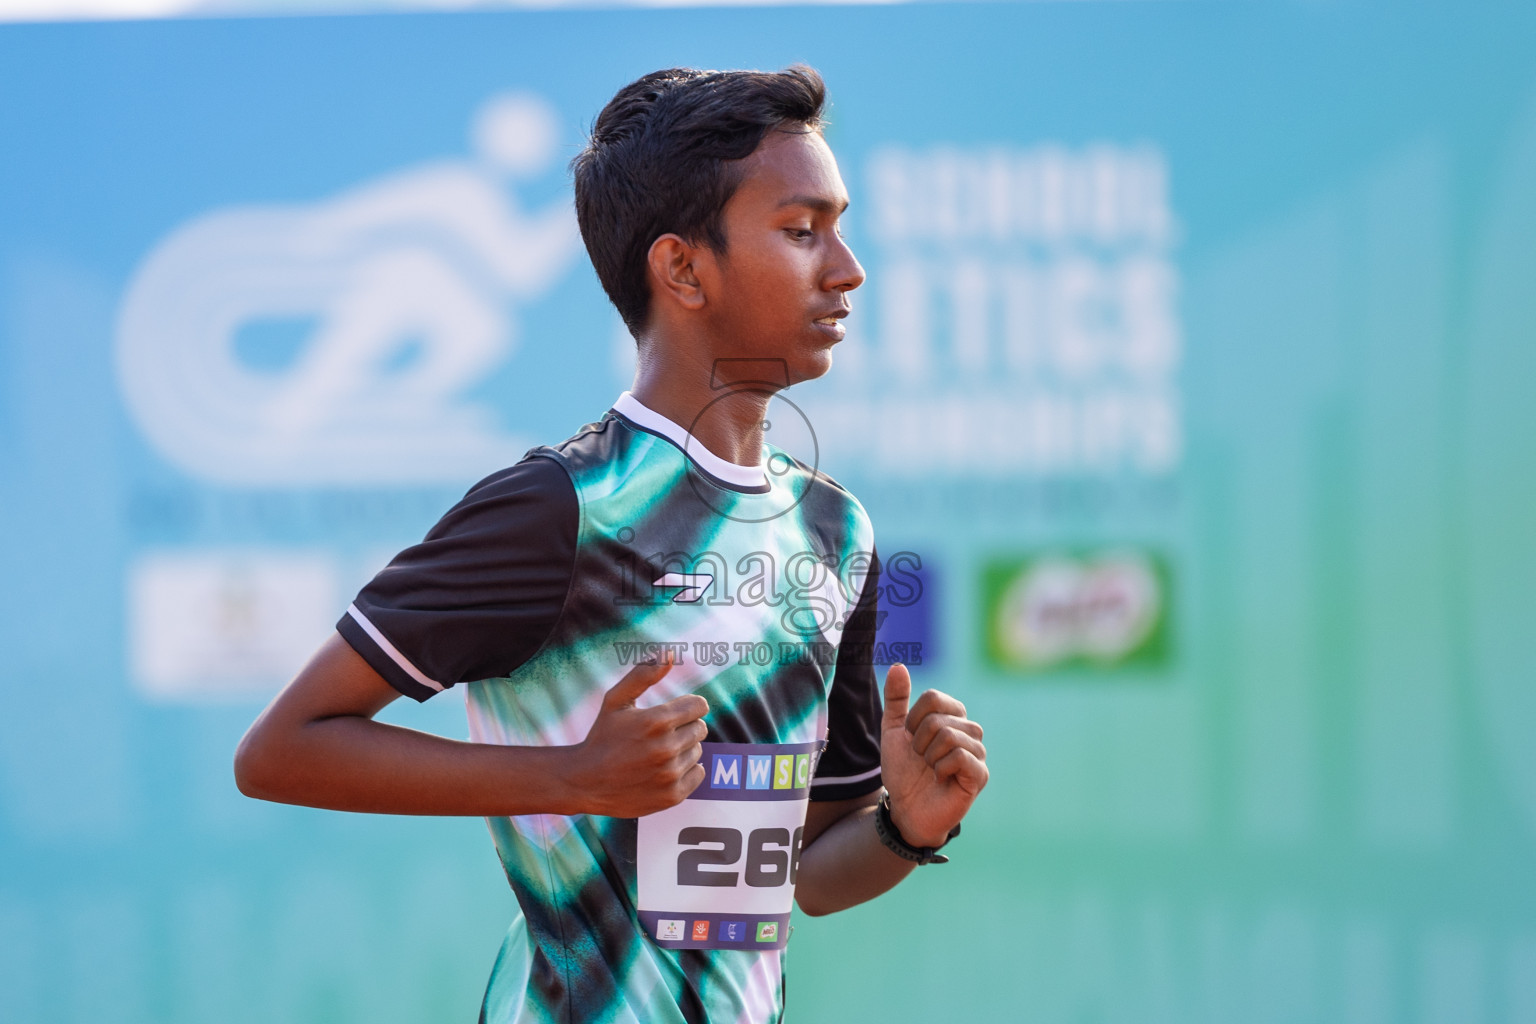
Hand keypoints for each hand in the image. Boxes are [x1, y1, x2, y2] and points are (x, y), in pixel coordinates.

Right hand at [566, 655, 708, 817]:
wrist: (584, 782)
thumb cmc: (602, 737)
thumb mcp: (616, 700)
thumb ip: (644, 674)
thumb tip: (670, 653)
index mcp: (656, 721)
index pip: (699, 706)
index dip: (686, 707)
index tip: (672, 714)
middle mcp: (667, 748)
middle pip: (700, 728)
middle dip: (683, 727)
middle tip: (659, 735)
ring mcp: (670, 774)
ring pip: (697, 751)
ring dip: (683, 750)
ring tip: (656, 753)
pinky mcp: (672, 795)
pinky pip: (698, 774)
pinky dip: (685, 771)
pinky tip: (662, 770)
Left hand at [879, 663, 987, 847]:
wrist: (905, 809)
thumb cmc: (903, 771)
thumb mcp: (893, 731)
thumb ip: (896, 699)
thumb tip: (898, 665)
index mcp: (952, 717)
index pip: (933, 697)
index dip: (913, 720)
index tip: (911, 739)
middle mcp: (970, 731)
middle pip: (938, 718)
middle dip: (918, 741)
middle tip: (921, 759)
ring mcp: (978, 753)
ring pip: (948, 736)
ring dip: (928, 756)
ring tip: (931, 769)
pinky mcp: (980, 775)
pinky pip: (959, 757)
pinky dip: (940, 768)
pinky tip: (940, 778)